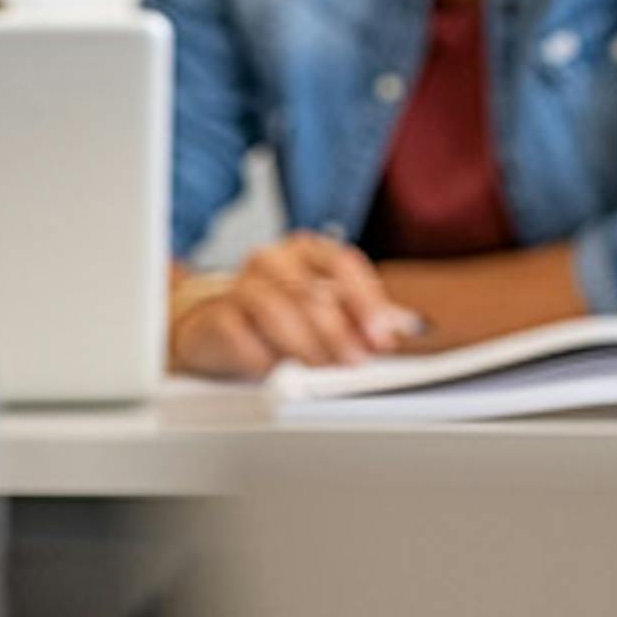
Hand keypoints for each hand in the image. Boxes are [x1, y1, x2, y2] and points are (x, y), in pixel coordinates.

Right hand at [168, 233, 418, 380]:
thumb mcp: (325, 308)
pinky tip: (276, 367)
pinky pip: (246, 340)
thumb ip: (363, 315)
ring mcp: (240, 286)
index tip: (383, 333)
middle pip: (313, 291)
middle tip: (358, 359)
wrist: (213, 323)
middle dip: (341, 332)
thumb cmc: (278, 313)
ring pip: (278, 312)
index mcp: (306, 249)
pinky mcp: (216, 317)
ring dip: (308, 347)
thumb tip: (403, 326)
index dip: (367, 300)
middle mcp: (273, 259)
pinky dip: (267, 359)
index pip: (343, 264)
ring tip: (325, 366)